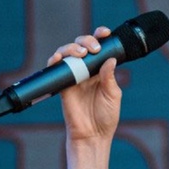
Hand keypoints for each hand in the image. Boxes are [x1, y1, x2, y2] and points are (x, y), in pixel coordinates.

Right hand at [47, 27, 121, 141]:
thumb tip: (110, 59)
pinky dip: (55, 60)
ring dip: (72, 47)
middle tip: (93, 48)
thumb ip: (110, 77)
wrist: (93, 135)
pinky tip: (59, 58)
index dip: (100, 36)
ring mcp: (73, 76)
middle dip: (86, 40)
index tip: (105, 32)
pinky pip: (55, 68)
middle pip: (82, 45)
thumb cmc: (106, 117)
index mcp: (101, 70)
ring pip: (67, 52)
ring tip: (81, 53)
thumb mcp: (113, 95)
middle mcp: (86, 70)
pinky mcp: (61, 84)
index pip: (100, 48)